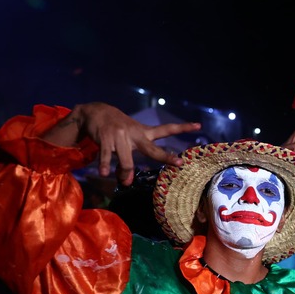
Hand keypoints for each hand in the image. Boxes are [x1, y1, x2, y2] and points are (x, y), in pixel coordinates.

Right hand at [44, 102, 200, 185]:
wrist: (95, 112)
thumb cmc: (115, 129)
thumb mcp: (128, 140)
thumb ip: (129, 160)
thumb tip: (126, 181)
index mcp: (143, 132)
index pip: (166, 129)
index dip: (183, 127)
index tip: (199, 126)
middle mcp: (135, 134)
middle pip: (153, 150)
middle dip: (166, 157)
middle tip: (179, 163)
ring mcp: (121, 137)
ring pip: (127, 161)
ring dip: (126, 172)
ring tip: (125, 181)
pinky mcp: (106, 139)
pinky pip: (106, 157)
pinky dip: (105, 166)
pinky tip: (103, 173)